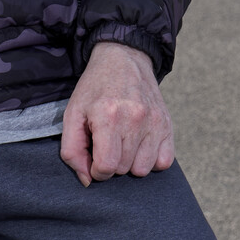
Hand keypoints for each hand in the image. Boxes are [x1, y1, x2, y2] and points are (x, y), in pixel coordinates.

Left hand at [59, 41, 174, 185]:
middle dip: (112, 163)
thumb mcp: (73, 114)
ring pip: (143, 169)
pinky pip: (164, 162)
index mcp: (108, 116)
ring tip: (123, 142)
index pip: (107, 166)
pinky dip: (151, 160)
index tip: (94, 158)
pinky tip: (139, 145)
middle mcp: (135, 119)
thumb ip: (72, 150)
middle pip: (123, 169)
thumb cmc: (94, 90)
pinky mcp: (168, 125)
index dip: (96, 170)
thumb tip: (87, 180)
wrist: (124, 59)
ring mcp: (155, 122)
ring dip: (130, 163)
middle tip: (107, 142)